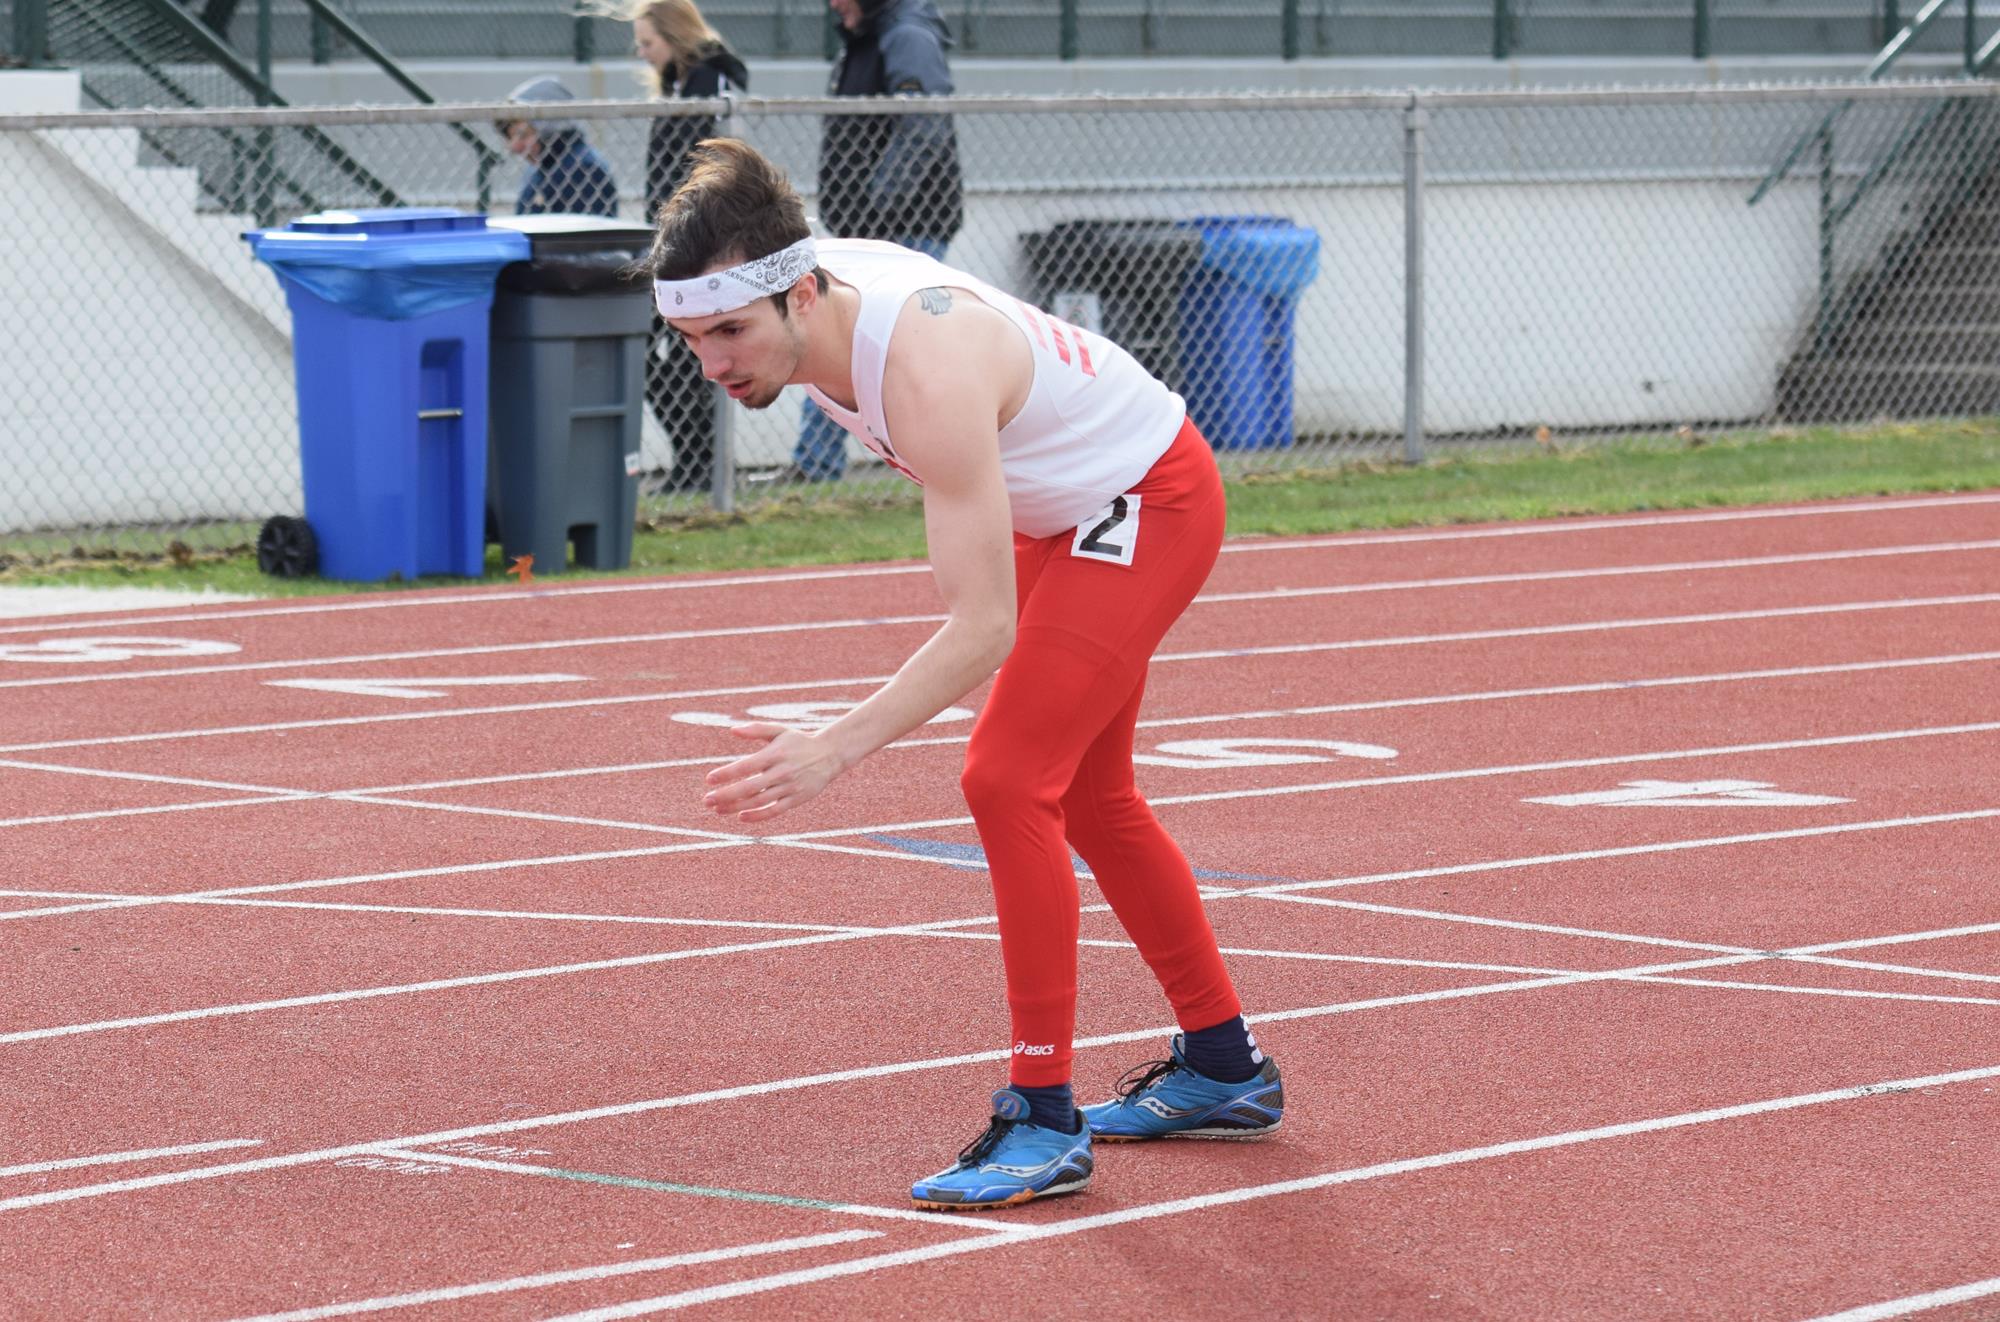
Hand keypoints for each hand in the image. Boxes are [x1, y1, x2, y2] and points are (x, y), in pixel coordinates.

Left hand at [702, 722, 846, 821]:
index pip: (746, 766)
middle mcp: (782, 771)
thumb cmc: (799, 741)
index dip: (727, 773)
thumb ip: (756, 730)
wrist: (830, 754)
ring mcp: (790, 787)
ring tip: (717, 810)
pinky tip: (741, 817)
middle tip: (707, 800)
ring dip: (736, 807)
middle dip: (726, 795)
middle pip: (750, 787)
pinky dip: (758, 816)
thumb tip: (732, 730)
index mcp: (775, 754)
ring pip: (759, 801)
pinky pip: (775, 810)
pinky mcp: (797, 799)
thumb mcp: (779, 731)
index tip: (709, 779)